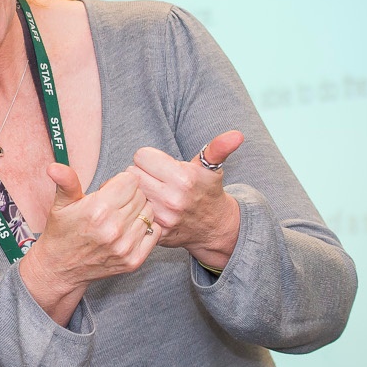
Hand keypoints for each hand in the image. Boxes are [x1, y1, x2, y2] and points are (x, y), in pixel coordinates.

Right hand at [19, 165, 155, 322]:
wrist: (60, 268)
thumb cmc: (62, 233)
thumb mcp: (61, 204)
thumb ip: (66, 182)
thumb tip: (54, 167)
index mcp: (97, 210)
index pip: (131, 181)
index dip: (120, 183)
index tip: (109, 191)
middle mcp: (114, 228)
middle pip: (141, 195)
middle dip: (129, 196)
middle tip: (113, 205)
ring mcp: (125, 246)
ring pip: (149, 213)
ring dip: (137, 212)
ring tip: (120, 218)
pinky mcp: (133, 260)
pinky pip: (155, 232)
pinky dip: (146, 228)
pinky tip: (129, 231)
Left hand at [131, 130, 243, 272]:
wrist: (213, 227)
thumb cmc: (207, 191)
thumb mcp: (212, 168)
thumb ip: (218, 148)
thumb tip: (236, 135)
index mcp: (183, 178)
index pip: (141, 156)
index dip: (149, 158)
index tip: (159, 165)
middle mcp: (171, 199)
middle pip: (131, 173)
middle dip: (141, 172)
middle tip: (155, 178)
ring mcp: (162, 218)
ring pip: (129, 193)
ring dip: (137, 191)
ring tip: (152, 191)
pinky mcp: (154, 231)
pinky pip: (131, 212)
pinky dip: (136, 209)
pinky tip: (148, 207)